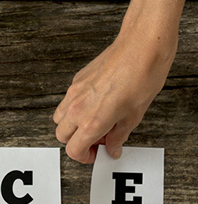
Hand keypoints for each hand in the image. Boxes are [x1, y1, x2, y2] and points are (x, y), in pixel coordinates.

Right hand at [54, 21, 175, 162]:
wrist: (142, 46)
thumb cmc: (143, 76)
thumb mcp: (135, 115)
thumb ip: (119, 135)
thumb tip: (113, 146)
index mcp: (92, 121)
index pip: (74, 150)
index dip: (84, 157)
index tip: (95, 154)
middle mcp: (77, 108)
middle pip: (62, 136)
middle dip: (76, 142)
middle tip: (96, 140)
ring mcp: (74, 93)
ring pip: (59, 118)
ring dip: (72, 125)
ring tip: (92, 122)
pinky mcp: (77, 80)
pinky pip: (67, 101)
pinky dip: (75, 108)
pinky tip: (95, 104)